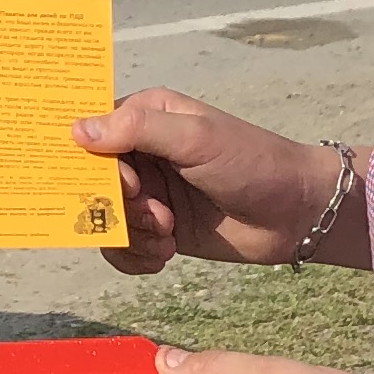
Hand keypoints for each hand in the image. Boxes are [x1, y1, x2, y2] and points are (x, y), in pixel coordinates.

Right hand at [73, 90, 342, 272]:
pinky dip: (136, 256)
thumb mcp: (196, 138)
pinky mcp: (159, 229)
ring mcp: (150, 193)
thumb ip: (138, 130)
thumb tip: (77, 131)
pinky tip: (164, 256)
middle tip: (155, 215)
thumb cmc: (252, 161)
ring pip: (106, 219)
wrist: (297, 214)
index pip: (91, 132)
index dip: (91, 162)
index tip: (123, 183)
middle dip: (118, 206)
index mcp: (146, 116)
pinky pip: (122, 247)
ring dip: (130, 235)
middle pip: (93, 182)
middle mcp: (142, 153)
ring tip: (166, 237)